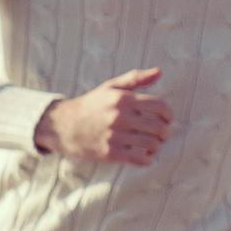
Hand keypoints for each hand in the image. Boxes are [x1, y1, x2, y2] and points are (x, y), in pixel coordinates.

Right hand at [37, 68, 173, 165]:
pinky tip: (144, 155)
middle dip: (165, 132)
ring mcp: (115, 136)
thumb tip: (159, 72)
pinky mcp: (110, 153)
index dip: (168, 114)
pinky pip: (140, 159)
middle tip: (162, 134)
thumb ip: (135, 79)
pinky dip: (147, 158)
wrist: (62, 126)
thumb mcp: (110, 87)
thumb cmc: (91, 105)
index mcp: (123, 99)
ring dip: (157, 145)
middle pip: (158, 127)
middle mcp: (120, 117)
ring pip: (151, 144)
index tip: (167, 119)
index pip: (160, 106)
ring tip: (153, 144)